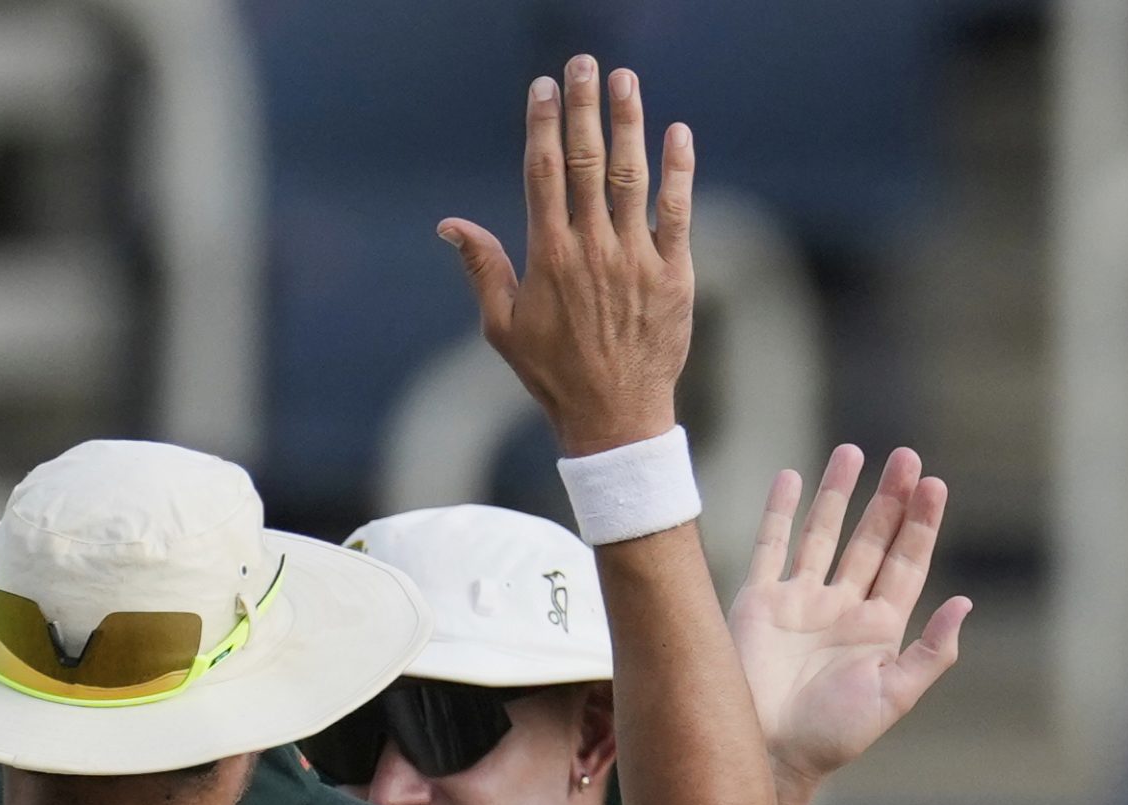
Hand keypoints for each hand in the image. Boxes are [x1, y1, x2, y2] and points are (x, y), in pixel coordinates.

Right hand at [441, 58, 694, 455]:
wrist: (615, 418)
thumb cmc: (554, 375)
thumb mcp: (504, 327)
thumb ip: (483, 267)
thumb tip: (449, 223)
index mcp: (549, 256)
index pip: (544, 172)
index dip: (543, 124)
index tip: (543, 88)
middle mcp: (592, 249)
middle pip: (587, 161)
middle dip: (584, 107)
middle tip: (584, 64)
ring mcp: (636, 260)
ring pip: (631, 177)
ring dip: (629, 124)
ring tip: (626, 81)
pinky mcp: (674, 275)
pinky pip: (677, 213)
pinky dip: (678, 171)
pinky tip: (678, 133)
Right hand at [731, 445, 968, 791]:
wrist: (767, 753)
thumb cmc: (831, 737)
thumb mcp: (892, 697)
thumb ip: (929, 652)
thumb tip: (965, 604)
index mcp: (878, 630)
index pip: (906, 563)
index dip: (921, 524)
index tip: (934, 484)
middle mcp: (841, 609)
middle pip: (871, 540)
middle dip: (889, 499)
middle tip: (906, 456)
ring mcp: (800, 602)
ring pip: (822, 533)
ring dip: (837, 493)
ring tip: (853, 451)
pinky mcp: (760, 602)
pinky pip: (771, 546)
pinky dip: (779, 512)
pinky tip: (791, 477)